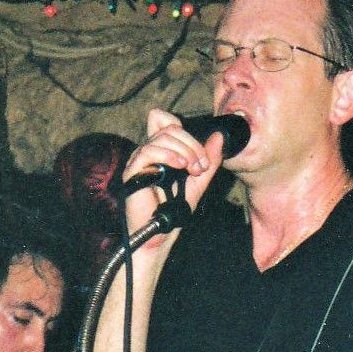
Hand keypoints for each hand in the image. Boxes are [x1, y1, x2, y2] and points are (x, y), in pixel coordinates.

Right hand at [122, 108, 224, 236]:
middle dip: (193, 145)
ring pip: (162, 137)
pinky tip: (179, 167)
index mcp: (160, 150)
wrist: (162, 231)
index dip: (183, 129)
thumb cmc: (174, 209)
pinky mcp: (132, 171)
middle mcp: (147, 151)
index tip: (200, 155)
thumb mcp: (199, 180)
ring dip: (185, 151)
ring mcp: (138, 160)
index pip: (163, 120)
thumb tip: (220, 136)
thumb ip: (209, 159)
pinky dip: (168, 155)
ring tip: (192, 170)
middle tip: (200, 167)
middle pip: (170, 128)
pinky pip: (148, 151)